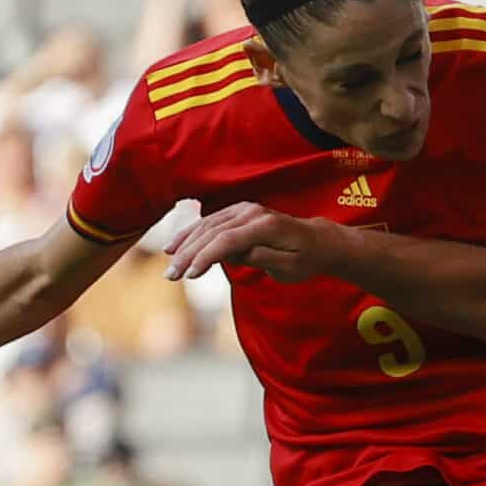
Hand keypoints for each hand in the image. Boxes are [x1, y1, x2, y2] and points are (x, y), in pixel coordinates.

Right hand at [164, 203, 334, 282]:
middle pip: (212, 232)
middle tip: (170, 276)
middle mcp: (253, 212)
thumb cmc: (305, 259)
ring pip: (207, 225)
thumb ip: (264, 259)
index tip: (190, 275)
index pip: (228, 240)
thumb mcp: (290, 267)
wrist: (316, 240)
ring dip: (184, 245)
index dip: (206, 257)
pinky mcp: (238, 212)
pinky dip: (191, 233)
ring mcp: (244, 209)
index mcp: (266, 226)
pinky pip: (210, 221)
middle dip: (188, 254)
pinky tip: (174, 245)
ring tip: (169, 266)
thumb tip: (237, 255)